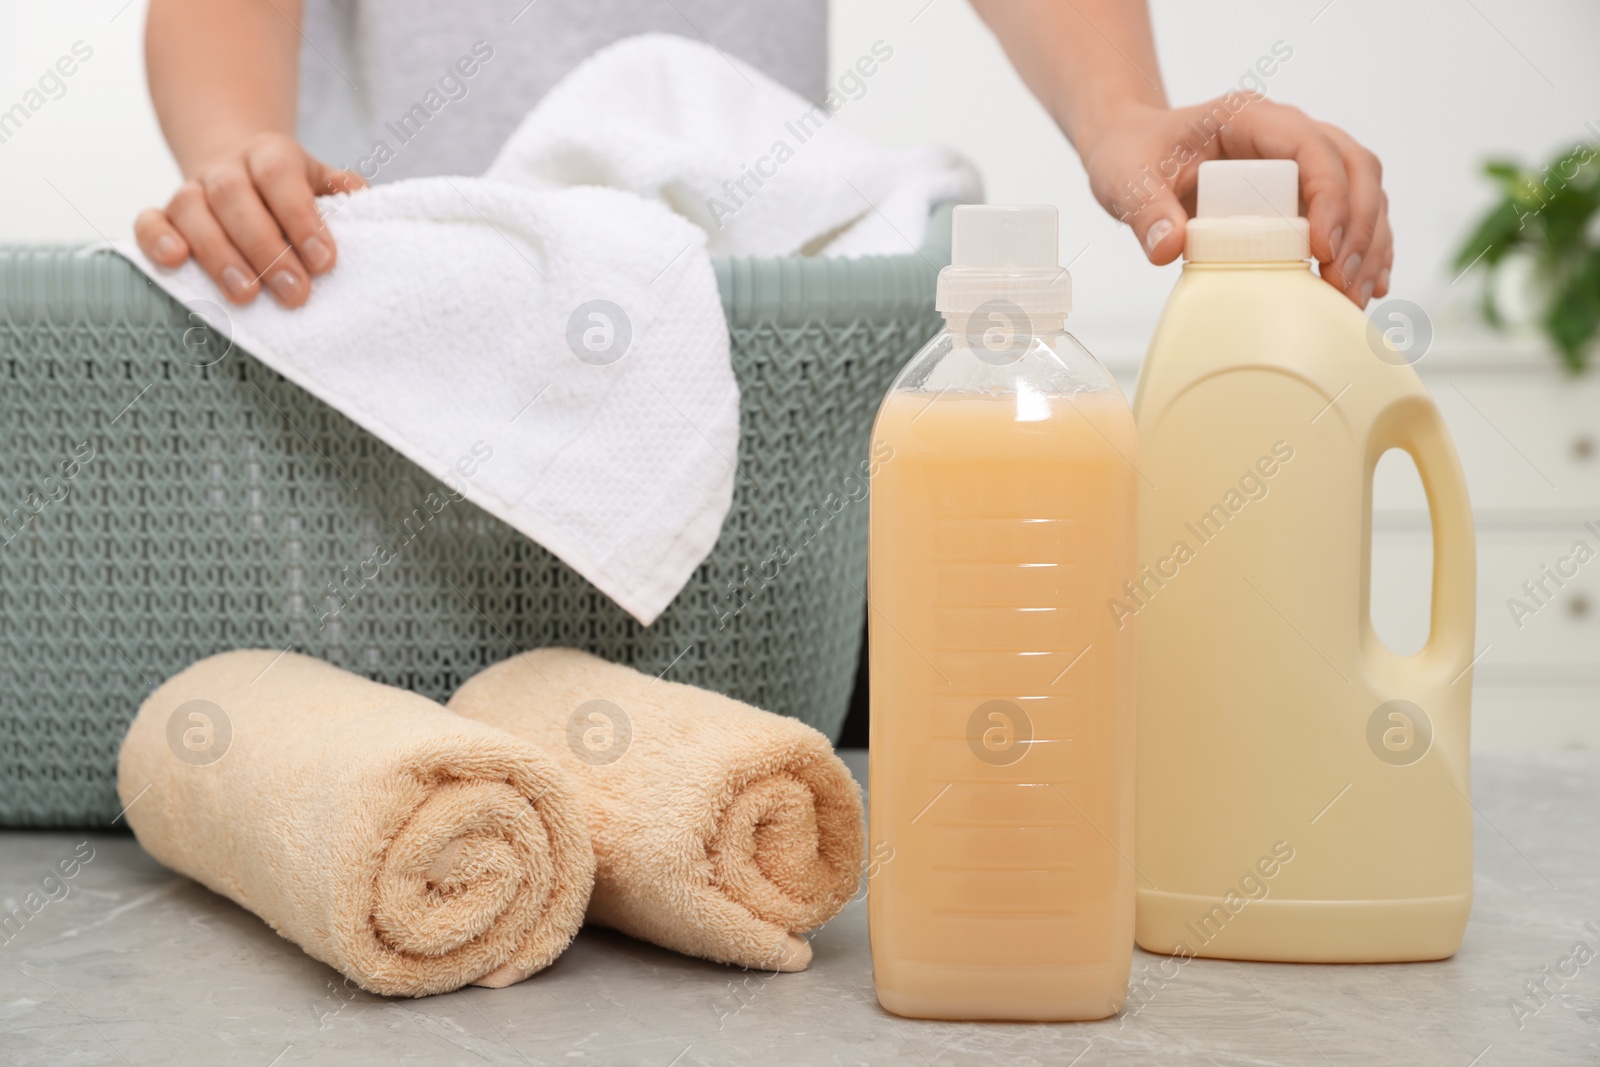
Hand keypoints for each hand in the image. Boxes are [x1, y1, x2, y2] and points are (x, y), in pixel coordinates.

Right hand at [134, 132, 364, 307]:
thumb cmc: (291, 191)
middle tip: (296, 294)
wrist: (239, 170)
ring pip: (191, 211)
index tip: (325, 262)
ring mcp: (191, 189)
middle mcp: (226, 168)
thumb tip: (365, 205)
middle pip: (235, 198)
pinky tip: (175, 263)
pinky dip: (156, 241)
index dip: (300, 217)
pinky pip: (148, 221)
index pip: (280, 176)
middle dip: (266, 250)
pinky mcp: (163, 214)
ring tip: (247, 295)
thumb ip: (344, 193)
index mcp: (270, 154)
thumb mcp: (322, 183)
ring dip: (219, 255)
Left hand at [1079, 97, 1390, 306]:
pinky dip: (1365, 247)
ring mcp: (1300, 160)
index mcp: (1249, 117)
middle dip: (1358, 228)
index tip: (1322, 249)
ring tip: (1354, 295)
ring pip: (1363, 190)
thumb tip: (1168, 248)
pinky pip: (1352, 212)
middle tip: (1341, 284)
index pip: (1310, 146)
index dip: (1328, 195)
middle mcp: (1286, 132)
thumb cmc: (1132, 156)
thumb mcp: (1125, 180)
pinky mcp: (1302, 190)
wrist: (1132, 153)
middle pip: (1353, 168)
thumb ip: (1146, 211)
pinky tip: (1369, 284)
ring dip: (1368, 243)